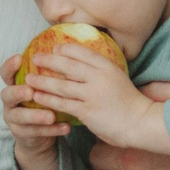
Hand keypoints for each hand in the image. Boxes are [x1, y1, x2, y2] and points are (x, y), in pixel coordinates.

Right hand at [0, 51, 67, 169]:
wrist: (39, 134)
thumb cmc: (44, 101)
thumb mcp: (44, 86)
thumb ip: (48, 73)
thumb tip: (68, 50)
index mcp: (15, 85)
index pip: (6, 73)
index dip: (9, 66)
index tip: (19, 58)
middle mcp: (10, 101)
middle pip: (6, 94)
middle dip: (18, 92)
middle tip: (31, 91)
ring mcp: (13, 118)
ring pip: (19, 116)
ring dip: (36, 115)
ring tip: (51, 116)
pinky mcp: (21, 134)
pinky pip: (35, 132)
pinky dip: (51, 130)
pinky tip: (66, 127)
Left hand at [23, 44, 158, 150]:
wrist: (141, 122)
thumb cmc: (130, 103)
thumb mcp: (118, 79)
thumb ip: (102, 73)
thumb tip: (84, 67)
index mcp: (108, 67)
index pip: (84, 53)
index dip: (67, 49)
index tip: (55, 47)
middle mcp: (99, 77)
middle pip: (68, 65)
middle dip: (49, 60)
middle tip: (35, 57)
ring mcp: (92, 94)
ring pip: (61, 85)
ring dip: (43, 81)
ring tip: (28, 78)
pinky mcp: (87, 111)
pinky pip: (62, 103)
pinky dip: (48, 99)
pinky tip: (37, 96)